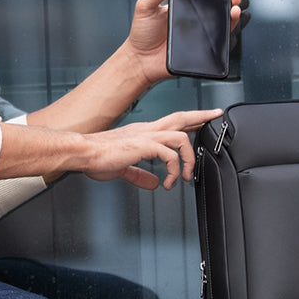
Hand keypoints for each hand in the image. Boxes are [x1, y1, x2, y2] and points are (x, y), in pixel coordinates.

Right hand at [82, 108, 221, 190]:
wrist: (82, 152)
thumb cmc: (96, 157)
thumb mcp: (122, 168)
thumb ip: (139, 175)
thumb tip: (153, 182)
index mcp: (142, 132)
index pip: (171, 123)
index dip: (189, 121)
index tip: (203, 120)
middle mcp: (146, 130)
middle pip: (180, 118)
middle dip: (201, 116)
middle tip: (216, 116)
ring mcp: (145, 136)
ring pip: (180, 136)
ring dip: (190, 158)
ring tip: (187, 176)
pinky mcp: (143, 145)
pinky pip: (169, 155)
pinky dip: (175, 169)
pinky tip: (169, 182)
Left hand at [127, 0, 249, 85]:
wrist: (140, 60)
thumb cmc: (141, 35)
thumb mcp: (144, 9)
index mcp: (182, 6)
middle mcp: (193, 18)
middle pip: (217, 5)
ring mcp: (198, 33)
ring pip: (222, 21)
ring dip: (232, 12)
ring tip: (234, 5)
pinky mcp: (201, 48)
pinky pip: (219, 40)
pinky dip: (228, 31)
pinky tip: (230, 22)